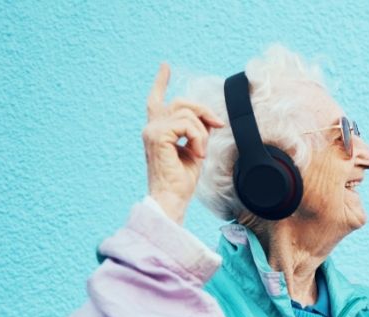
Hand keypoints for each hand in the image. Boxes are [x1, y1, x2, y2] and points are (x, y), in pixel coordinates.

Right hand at [142, 63, 223, 222]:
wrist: (172, 198)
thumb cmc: (182, 181)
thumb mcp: (194, 149)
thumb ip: (197, 131)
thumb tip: (210, 119)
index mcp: (157, 130)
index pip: (156, 101)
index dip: (161, 82)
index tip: (165, 66)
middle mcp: (151, 128)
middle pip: (181, 102)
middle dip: (203, 110)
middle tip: (217, 124)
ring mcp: (152, 131)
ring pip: (186, 113)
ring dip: (202, 132)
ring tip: (200, 152)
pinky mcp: (157, 136)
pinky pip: (187, 125)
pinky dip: (198, 138)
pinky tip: (196, 153)